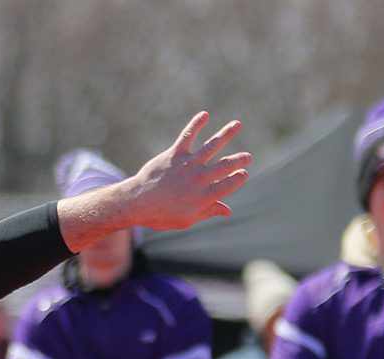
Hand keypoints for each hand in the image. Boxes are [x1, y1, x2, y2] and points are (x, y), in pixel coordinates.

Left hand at [58, 112, 250, 251]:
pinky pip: (188, 135)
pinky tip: (204, 114)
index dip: (239, 178)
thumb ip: (209, 212)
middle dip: (240, 159)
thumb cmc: (161, 215)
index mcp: (206, 196)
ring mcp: (188, 164)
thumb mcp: (187, 219)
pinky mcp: (175, 154)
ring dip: (226, 133)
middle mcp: (200, 178)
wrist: (136, 203)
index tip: (243, 174)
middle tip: (247, 157)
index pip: (230, 184)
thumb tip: (228, 210)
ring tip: (236, 124)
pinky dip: (195, 124)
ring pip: (212, 145)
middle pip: (226, 165)